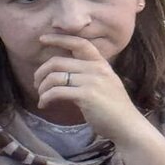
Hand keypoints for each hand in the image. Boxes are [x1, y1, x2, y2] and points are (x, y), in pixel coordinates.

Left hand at [31, 36, 147, 142]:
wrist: (127, 125)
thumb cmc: (113, 109)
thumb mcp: (104, 84)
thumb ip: (87, 75)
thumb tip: (62, 75)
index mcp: (100, 63)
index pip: (79, 43)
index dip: (59, 38)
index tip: (42, 39)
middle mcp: (96, 68)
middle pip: (58, 62)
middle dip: (41, 72)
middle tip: (37, 84)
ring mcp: (91, 81)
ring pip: (54, 77)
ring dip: (42, 88)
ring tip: (41, 97)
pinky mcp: (86, 95)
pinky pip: (56, 92)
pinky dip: (45, 98)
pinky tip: (44, 105)